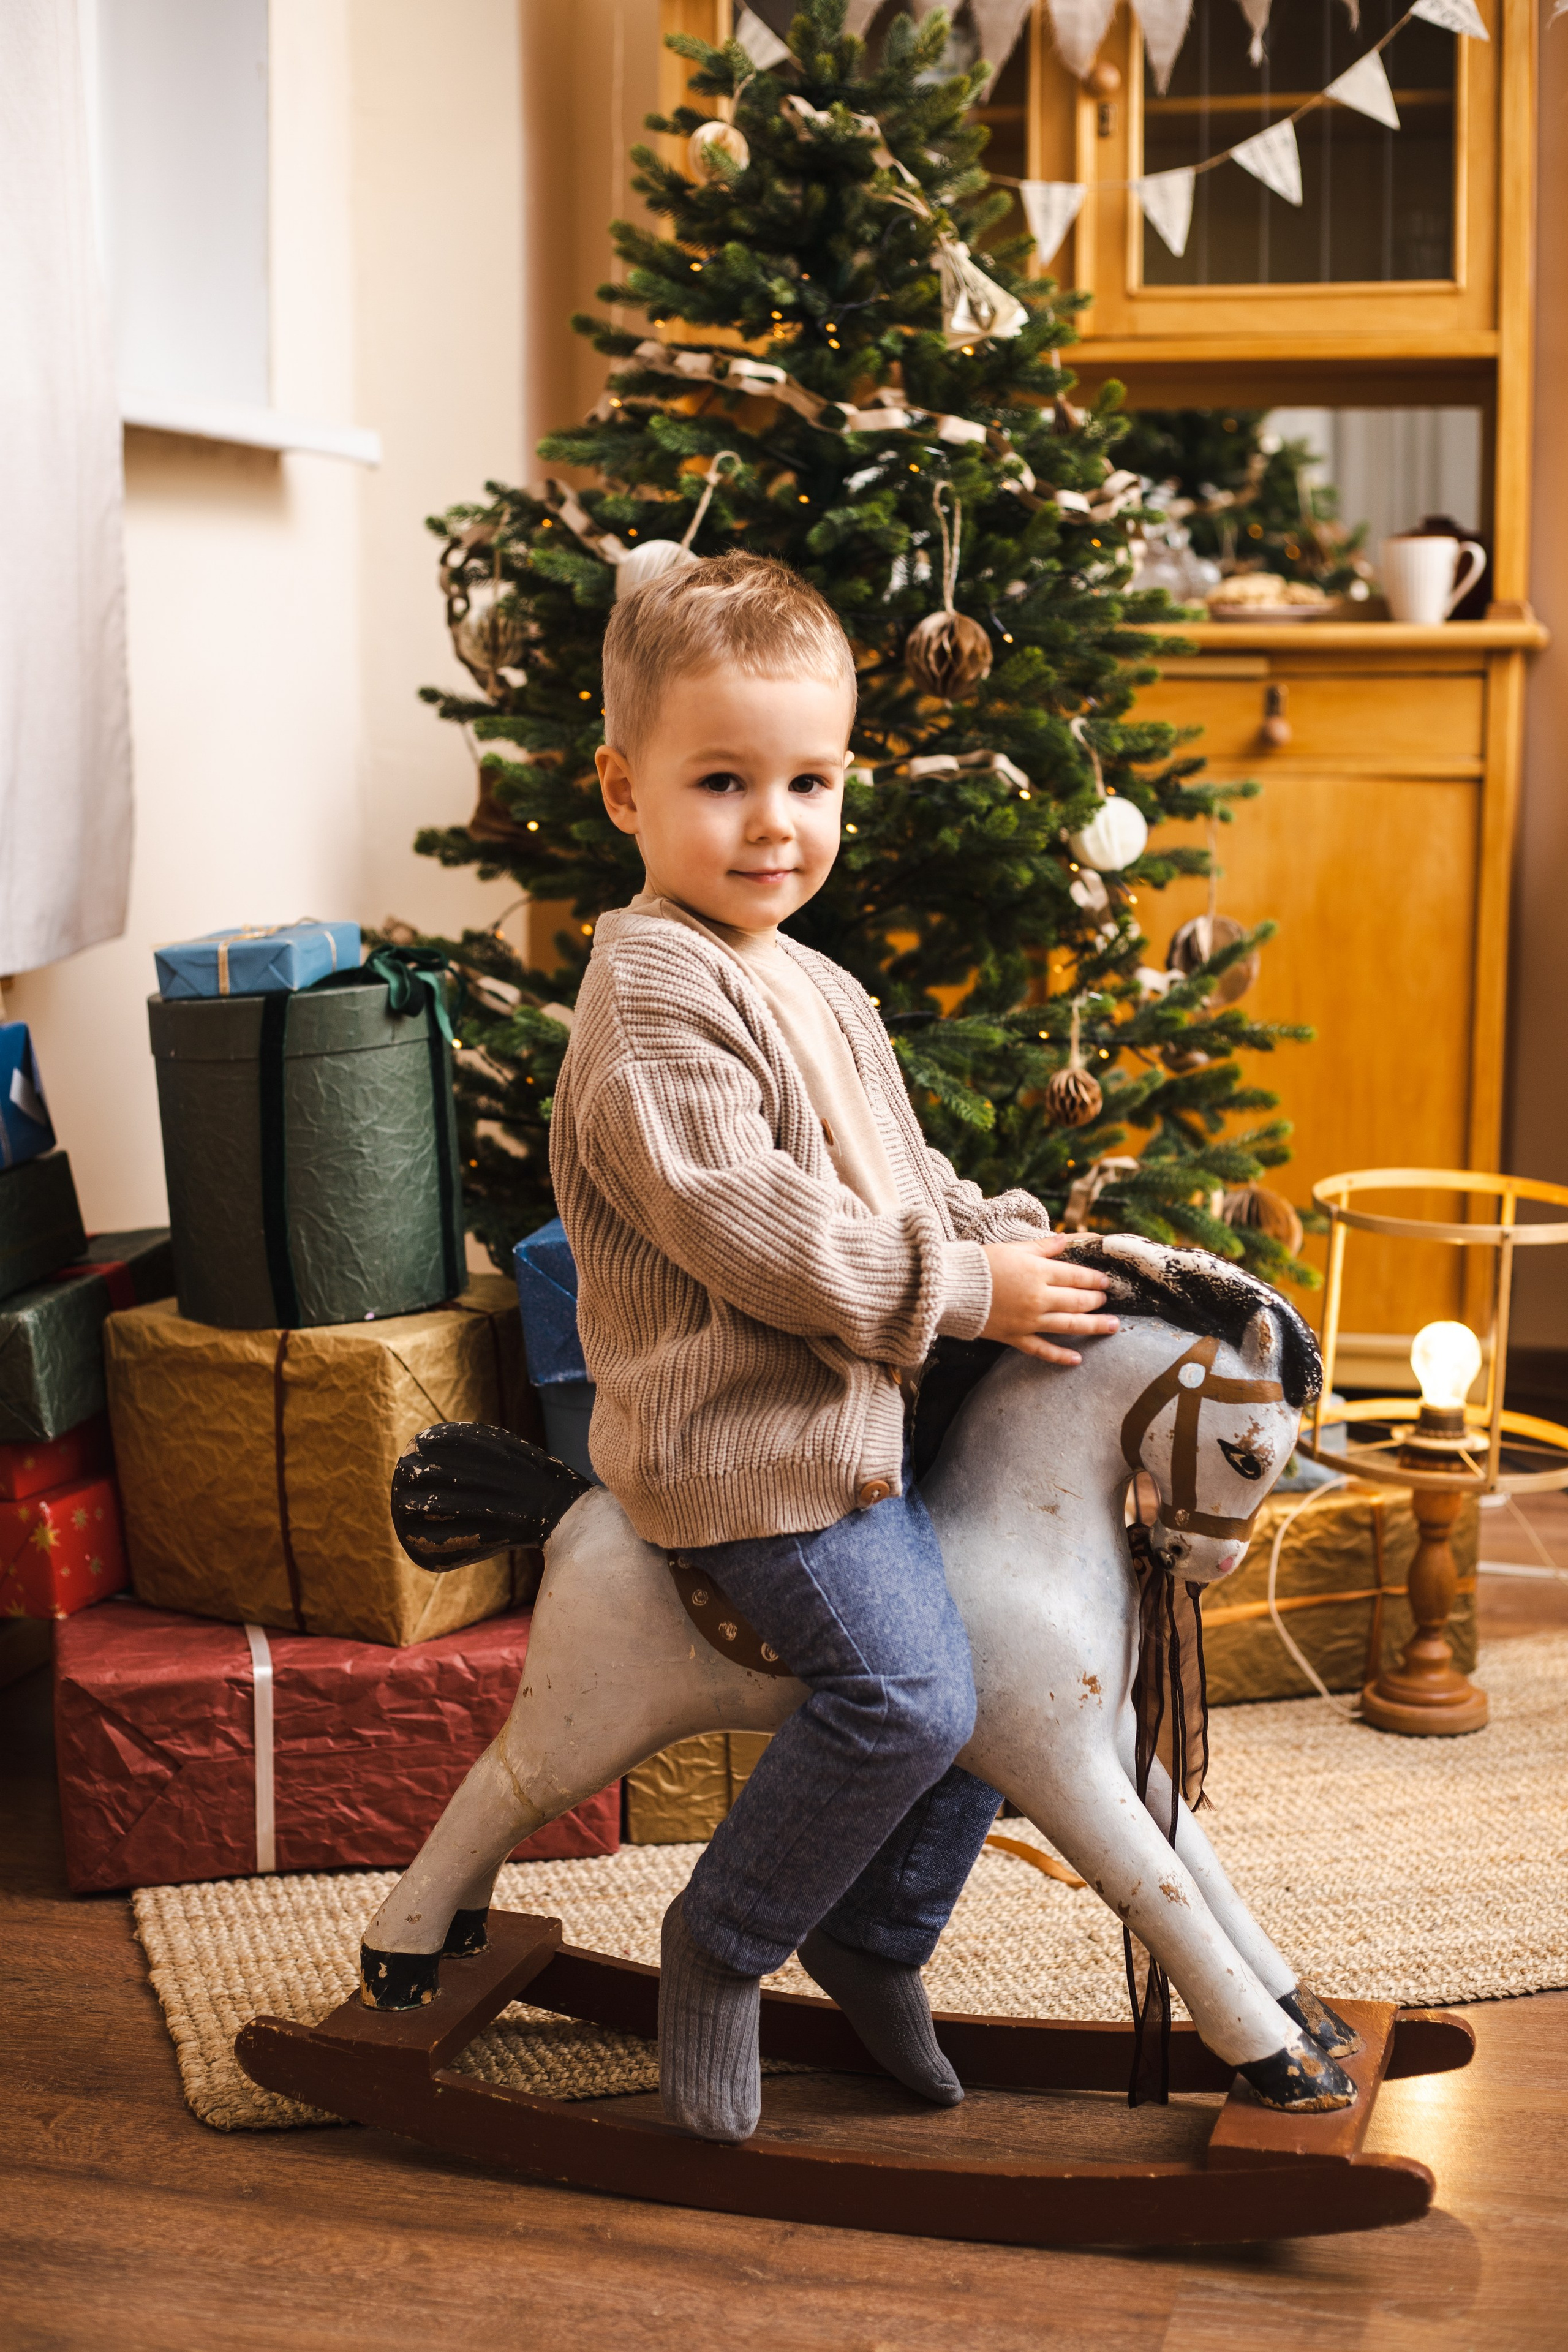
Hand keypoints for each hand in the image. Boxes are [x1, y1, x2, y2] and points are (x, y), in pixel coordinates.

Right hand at [980, 1236, 1118, 1366]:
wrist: (950, 1288)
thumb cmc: (980, 1264)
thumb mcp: (1013, 1248)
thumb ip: (1042, 1247)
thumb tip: (1065, 1239)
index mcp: (1038, 1273)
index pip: (1076, 1276)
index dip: (1094, 1279)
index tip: (1106, 1281)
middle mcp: (1038, 1298)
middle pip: (1077, 1301)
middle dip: (1096, 1300)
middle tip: (1107, 1300)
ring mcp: (1028, 1320)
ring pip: (1069, 1325)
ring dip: (1094, 1326)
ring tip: (1113, 1326)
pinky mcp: (1015, 1337)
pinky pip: (1042, 1349)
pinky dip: (1060, 1356)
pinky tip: (1077, 1360)